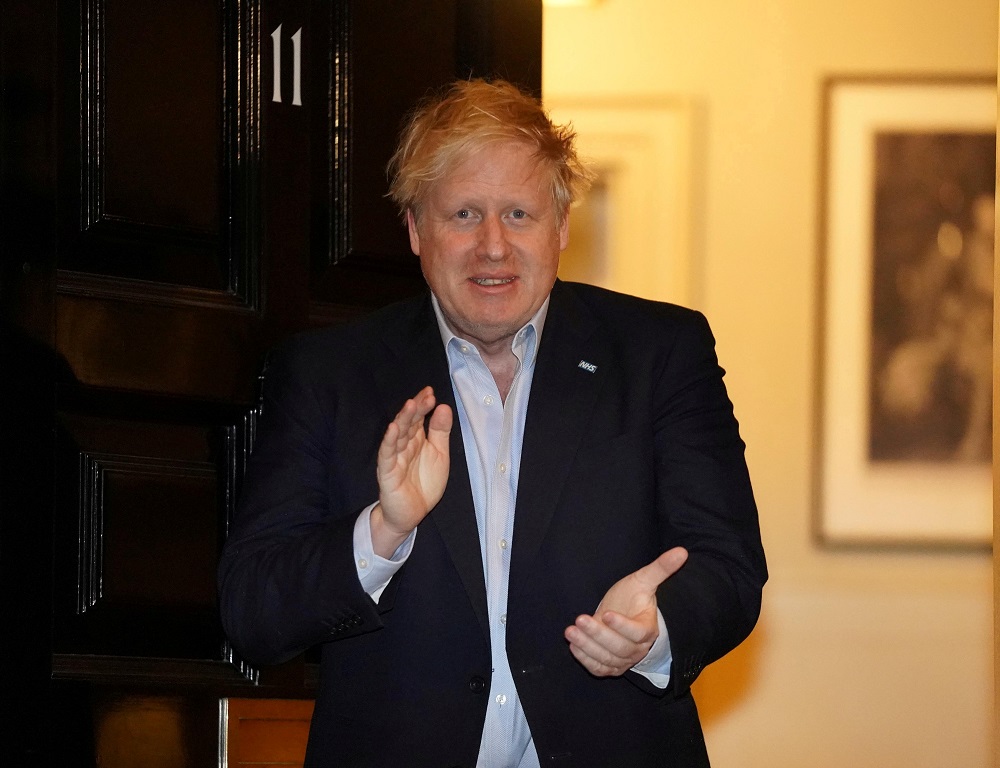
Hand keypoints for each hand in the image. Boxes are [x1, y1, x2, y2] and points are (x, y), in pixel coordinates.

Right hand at [372, 386, 452, 557]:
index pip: (418, 417)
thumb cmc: (424, 483)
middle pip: (408, 423)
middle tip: (426, 396)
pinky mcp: (387, 472)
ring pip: (397, 435)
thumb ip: (440, 432)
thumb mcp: (439, 454)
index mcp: (416, 440)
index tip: (430, 392)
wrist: (411, 514)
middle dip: (416, 409)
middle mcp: (404, 445)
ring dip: (403, 419)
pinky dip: (390, 441)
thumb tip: (443, 407)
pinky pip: (387, 454)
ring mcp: (394, 457)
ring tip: (410, 405)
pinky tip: (393, 428)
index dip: (423, 405)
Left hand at [564, 547, 687, 676]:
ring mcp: (623, 660)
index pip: (637, 633)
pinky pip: (598, 668)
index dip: (623, 626)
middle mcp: (637, 649)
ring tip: (570, 631)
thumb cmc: (635, 598)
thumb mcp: (645, 581)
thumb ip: (661, 568)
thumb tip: (681, 551)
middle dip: (598, 635)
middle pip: (619, 648)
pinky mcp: (610, 666)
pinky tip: (574, 645)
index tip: (607, 614)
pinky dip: (585, 659)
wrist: (626, 616)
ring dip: (587, 646)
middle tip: (580, 619)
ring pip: (607, 659)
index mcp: (647, 629)